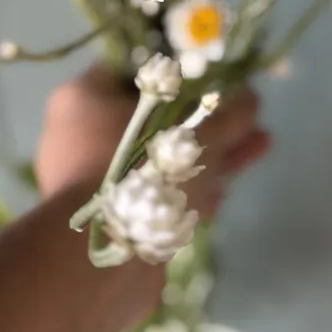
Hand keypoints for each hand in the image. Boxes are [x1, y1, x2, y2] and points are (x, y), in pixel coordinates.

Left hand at [35, 64, 270, 218]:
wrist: (103, 263)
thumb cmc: (142, 172)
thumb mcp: (198, 132)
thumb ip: (229, 114)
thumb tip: (251, 100)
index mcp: (83, 99)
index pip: (131, 68)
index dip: (177, 70)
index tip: (215, 77)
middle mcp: (78, 136)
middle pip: (153, 117)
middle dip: (203, 119)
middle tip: (245, 118)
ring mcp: (90, 182)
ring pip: (158, 158)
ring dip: (204, 155)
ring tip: (254, 148)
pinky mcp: (106, 220)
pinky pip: (152, 194)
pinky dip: (185, 190)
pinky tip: (221, 193)